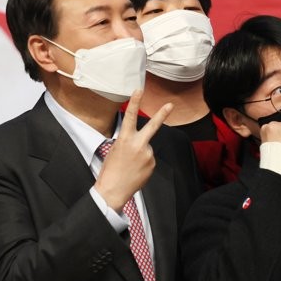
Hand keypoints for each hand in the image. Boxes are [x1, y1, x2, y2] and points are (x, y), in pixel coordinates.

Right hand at [94, 91, 172, 209]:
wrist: (112, 191)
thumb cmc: (110, 171)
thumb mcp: (115, 150)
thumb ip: (129, 142)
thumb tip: (141, 143)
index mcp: (124, 139)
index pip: (130, 117)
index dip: (135, 102)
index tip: (139, 90)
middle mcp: (138, 145)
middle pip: (153, 126)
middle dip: (162, 114)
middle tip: (170, 104)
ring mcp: (148, 154)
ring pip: (147, 148)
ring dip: (141, 154)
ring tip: (130, 165)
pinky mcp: (152, 164)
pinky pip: (149, 159)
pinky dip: (144, 163)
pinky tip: (135, 170)